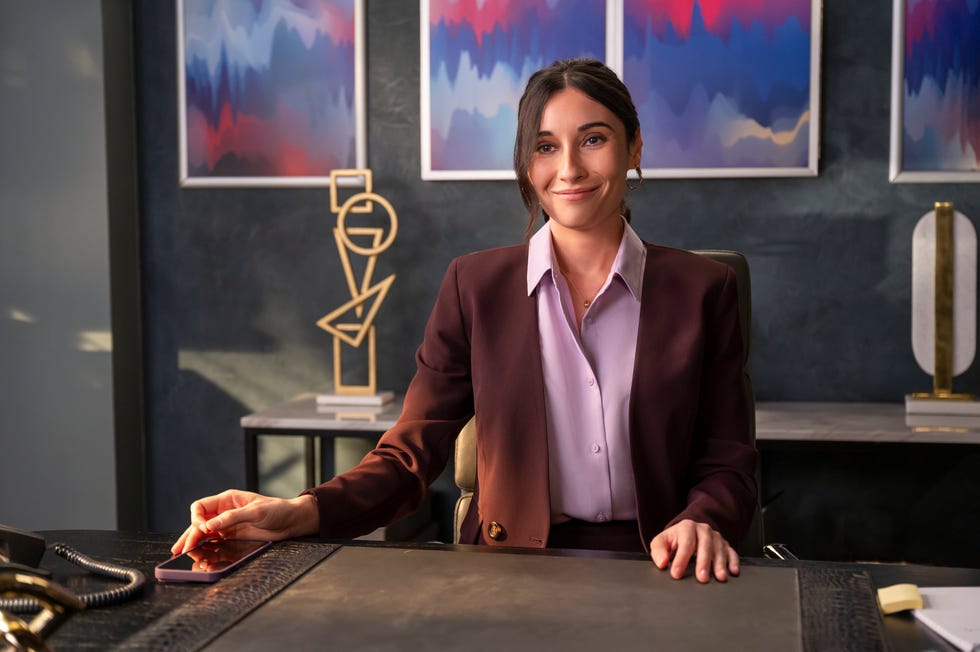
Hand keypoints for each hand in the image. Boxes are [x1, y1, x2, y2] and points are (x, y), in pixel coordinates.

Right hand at [171, 489, 318, 554]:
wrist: (292, 522)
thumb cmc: (278, 509)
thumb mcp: (256, 511)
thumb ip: (232, 517)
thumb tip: (209, 525)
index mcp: (227, 500)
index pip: (201, 507)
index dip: (197, 518)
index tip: (202, 529)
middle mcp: (224, 513)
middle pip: (198, 523)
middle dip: (189, 535)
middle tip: (182, 549)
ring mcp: (227, 527)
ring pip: (203, 536)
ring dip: (194, 544)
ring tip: (184, 554)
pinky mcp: (232, 540)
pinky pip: (214, 546)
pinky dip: (205, 551)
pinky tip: (200, 558)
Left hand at [650, 519, 738, 582]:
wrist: (687, 533)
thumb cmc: (673, 541)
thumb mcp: (661, 542)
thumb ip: (658, 551)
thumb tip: (662, 563)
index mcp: (687, 527)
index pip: (685, 544)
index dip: (681, 560)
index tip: (677, 574)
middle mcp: (703, 530)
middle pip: (705, 546)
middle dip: (704, 563)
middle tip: (702, 578)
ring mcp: (716, 537)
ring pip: (719, 549)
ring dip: (720, 564)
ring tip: (720, 577)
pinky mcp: (725, 544)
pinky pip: (731, 552)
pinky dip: (733, 561)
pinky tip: (733, 571)